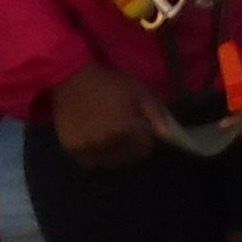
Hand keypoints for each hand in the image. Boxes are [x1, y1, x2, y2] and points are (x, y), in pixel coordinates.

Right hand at [49, 66, 163, 169]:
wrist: (72, 80)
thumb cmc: (110, 84)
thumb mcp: (139, 92)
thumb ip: (156, 114)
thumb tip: (169, 135)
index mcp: (126, 131)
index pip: (143, 150)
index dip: (145, 141)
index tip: (141, 132)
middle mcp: (107, 143)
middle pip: (126, 158)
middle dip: (130, 148)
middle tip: (125, 134)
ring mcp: (88, 147)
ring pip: (107, 162)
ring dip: (112, 154)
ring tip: (110, 139)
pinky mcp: (71, 148)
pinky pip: (88, 161)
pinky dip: (94, 155)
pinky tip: (95, 141)